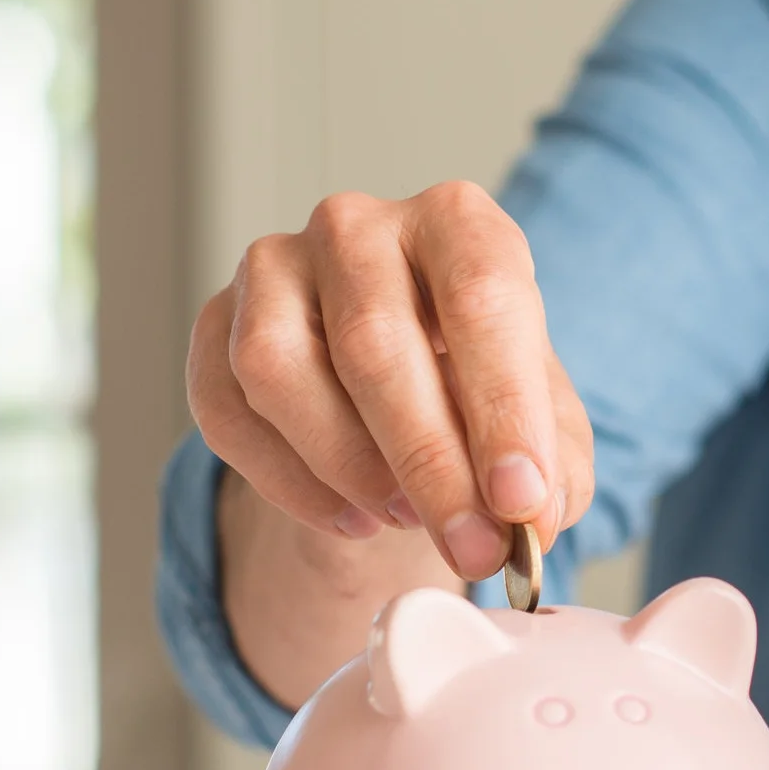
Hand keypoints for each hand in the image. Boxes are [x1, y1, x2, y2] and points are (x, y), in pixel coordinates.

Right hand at [188, 181, 594, 582]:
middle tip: (471, 546)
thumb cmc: (477, 389)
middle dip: (429, 463)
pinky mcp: (213, 323)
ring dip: (348, 465)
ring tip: (407, 518)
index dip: (503, 406)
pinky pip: (228, 409)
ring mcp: (273, 267)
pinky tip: (351, 517)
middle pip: (375, 341)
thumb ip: (554, 468)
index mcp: (457, 223)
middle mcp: (358, 227)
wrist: (398, 388)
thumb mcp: (541, 420)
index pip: (482, 299)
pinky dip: (288, 482)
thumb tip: (533, 519)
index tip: (521, 500)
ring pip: (279, 370)